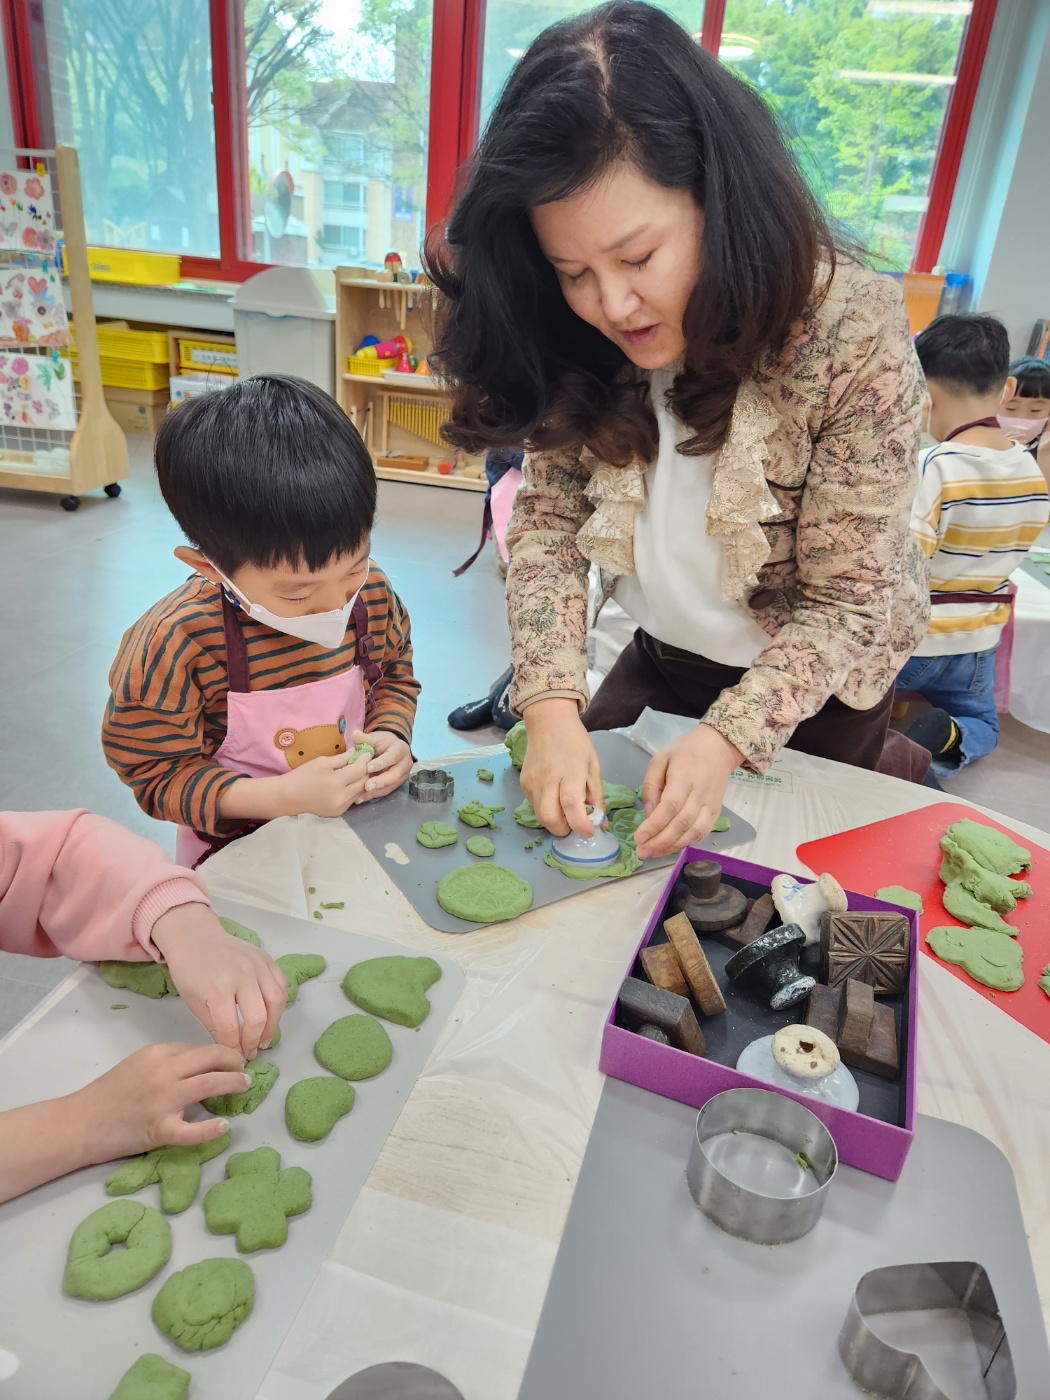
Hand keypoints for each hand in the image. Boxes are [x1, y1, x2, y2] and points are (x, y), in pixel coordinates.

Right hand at [71, 1042, 249, 1166]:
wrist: (80, 1123)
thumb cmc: (108, 1093)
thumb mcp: (138, 1064)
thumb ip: (167, 1061)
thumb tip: (201, 1063)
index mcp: (157, 1053)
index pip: (200, 1048)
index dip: (221, 1053)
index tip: (232, 1059)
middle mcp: (163, 1072)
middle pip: (210, 1059)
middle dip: (234, 1063)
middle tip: (245, 1070)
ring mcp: (162, 1100)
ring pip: (209, 1084)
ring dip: (233, 1083)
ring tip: (244, 1086)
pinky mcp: (159, 1129)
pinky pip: (192, 1130)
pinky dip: (211, 1129)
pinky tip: (224, 1126)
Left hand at [151, 903, 286, 1057]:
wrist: (196, 937)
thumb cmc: (190, 971)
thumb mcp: (194, 1002)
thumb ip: (215, 1025)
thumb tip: (232, 1048)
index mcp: (217, 988)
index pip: (231, 1028)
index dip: (233, 1048)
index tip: (234, 1057)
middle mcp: (241, 975)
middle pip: (258, 1017)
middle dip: (255, 1040)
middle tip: (251, 1051)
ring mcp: (257, 964)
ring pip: (276, 1001)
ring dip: (273, 1025)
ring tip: (264, 1038)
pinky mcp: (267, 958)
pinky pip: (282, 985)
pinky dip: (280, 1004)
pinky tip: (271, 1016)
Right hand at [279, 752, 369, 816]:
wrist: (287, 797)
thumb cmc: (302, 776)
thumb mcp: (322, 762)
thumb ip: (341, 758)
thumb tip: (356, 753)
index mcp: (336, 782)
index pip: (360, 770)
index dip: (364, 760)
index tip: (365, 753)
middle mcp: (341, 797)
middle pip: (364, 782)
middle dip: (365, 771)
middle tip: (361, 762)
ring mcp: (341, 807)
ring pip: (360, 792)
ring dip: (360, 781)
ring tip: (354, 772)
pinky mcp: (339, 813)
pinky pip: (352, 799)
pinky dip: (353, 790)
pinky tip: (347, 783)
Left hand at [353, 729, 412, 802]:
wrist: (390, 749)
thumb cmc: (382, 743)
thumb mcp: (375, 738)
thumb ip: (365, 738)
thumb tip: (355, 734)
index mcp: (400, 750)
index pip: (392, 757)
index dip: (381, 763)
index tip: (368, 767)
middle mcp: (405, 764)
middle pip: (395, 775)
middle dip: (381, 781)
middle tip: (367, 786)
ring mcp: (402, 776)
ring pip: (390, 786)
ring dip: (375, 792)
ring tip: (360, 796)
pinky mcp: (396, 784)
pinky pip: (385, 792)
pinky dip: (373, 795)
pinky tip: (360, 798)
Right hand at [520, 697, 602, 836]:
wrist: (548, 721)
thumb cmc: (575, 742)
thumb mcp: (593, 766)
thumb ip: (596, 796)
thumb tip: (601, 823)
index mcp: (570, 773)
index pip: (571, 806)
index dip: (580, 825)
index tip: (590, 832)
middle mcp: (547, 779)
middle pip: (550, 818)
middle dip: (564, 830)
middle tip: (575, 824)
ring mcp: (532, 782)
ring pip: (540, 816)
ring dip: (554, 821)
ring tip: (566, 812)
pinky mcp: (523, 783)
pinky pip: (534, 805)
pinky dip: (546, 809)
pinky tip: (554, 797)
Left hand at [634, 724, 742, 858]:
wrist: (718, 748)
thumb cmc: (685, 751)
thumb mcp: (660, 759)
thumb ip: (651, 786)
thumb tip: (649, 814)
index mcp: (684, 777)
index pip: (670, 806)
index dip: (655, 825)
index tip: (639, 837)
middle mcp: (700, 793)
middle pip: (681, 823)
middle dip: (660, 841)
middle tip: (642, 851)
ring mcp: (711, 805)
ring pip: (693, 832)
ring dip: (672, 846)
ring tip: (653, 852)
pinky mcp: (716, 812)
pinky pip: (702, 832)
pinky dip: (687, 843)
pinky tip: (671, 847)